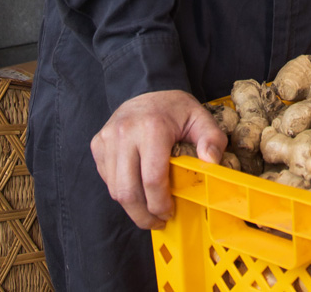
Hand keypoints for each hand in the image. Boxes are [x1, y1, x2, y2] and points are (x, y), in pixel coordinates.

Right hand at [90, 89, 225, 229]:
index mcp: (152, 127)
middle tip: (157, 221)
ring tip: (148, 211)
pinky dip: (121, 191)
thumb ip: (212, 139)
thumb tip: (211, 162)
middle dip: (143, 215)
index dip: (160, 203)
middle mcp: (125, 133)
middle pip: (128, 191)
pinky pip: (107, 180)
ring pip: (115, 190)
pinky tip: (137, 188)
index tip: (170, 212)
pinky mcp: (98, 144)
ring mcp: (108, 139)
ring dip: (132, 208)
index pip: (152, 179)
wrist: (147, 88)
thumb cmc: (175, 109)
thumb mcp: (200, 118)